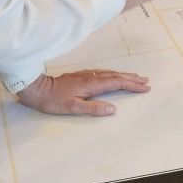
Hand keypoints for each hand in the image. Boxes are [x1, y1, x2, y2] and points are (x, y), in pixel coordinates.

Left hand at [16, 69, 149, 116]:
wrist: (37, 89)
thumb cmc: (53, 100)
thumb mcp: (73, 107)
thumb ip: (93, 108)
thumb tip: (112, 109)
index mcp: (92, 84)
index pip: (116, 83)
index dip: (131, 85)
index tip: (144, 87)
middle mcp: (91, 77)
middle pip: (115, 76)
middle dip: (131, 79)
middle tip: (145, 81)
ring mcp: (85, 75)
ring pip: (109, 73)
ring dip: (123, 75)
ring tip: (134, 77)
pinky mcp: (80, 75)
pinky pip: (102, 73)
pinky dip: (112, 74)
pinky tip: (112, 75)